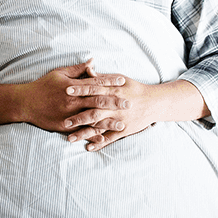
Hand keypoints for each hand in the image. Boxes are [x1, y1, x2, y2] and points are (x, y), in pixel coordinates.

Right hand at [0, 59, 129, 131]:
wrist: (24, 103)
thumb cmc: (43, 86)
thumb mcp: (59, 73)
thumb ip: (78, 69)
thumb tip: (93, 62)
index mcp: (72, 86)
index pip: (95, 83)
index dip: (110, 83)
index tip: (123, 82)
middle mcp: (72, 100)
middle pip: (98, 101)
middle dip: (115, 102)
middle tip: (129, 103)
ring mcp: (68, 114)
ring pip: (92, 118)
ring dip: (109, 121)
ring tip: (123, 123)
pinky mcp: (64, 126)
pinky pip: (81, 131)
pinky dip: (93, 135)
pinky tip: (104, 138)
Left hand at [63, 77, 208, 151]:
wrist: (153, 102)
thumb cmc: (134, 88)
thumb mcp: (119, 79)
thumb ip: (102, 77)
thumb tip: (88, 70)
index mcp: (112, 91)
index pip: (93, 89)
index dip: (79, 90)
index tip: (65, 90)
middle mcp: (114, 106)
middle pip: (93, 111)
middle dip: (78, 116)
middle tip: (63, 121)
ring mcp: (119, 119)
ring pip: (99, 127)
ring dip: (84, 133)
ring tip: (70, 138)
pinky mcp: (124, 130)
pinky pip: (110, 137)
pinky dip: (99, 142)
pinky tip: (88, 147)